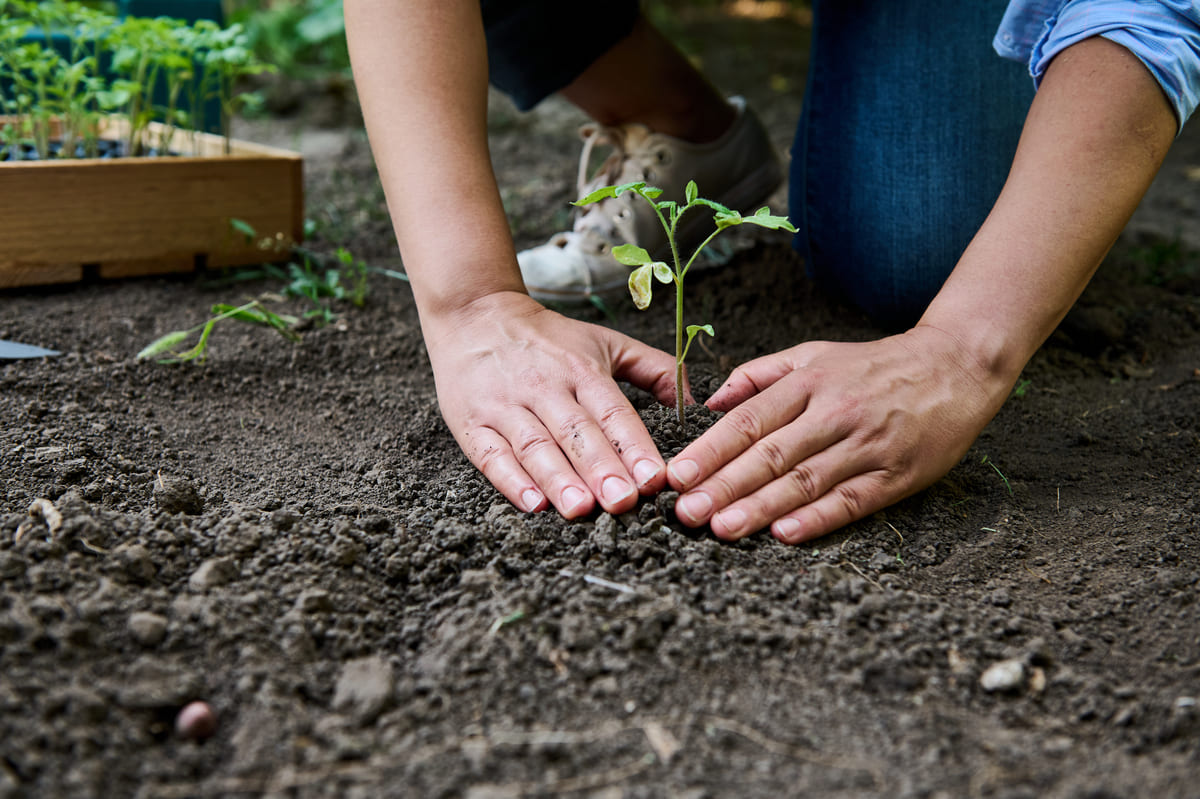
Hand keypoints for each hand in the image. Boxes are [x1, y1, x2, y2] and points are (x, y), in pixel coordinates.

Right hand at [424, 291, 680, 517]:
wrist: (473, 314)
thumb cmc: (547, 339)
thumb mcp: (604, 342)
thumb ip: (654, 369)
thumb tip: (695, 401)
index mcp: (582, 370)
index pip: (613, 412)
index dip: (634, 446)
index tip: (655, 478)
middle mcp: (545, 387)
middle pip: (576, 432)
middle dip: (601, 468)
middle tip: (623, 502)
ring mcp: (505, 405)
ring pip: (536, 446)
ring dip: (559, 479)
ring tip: (581, 509)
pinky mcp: (471, 422)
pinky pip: (491, 454)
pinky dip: (511, 480)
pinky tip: (532, 503)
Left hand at [666, 325, 1011, 542]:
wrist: (956, 366)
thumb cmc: (875, 365)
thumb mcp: (814, 353)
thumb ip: (759, 375)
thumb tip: (709, 402)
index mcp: (809, 383)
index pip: (750, 421)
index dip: (712, 450)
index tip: (679, 475)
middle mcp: (834, 413)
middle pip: (771, 455)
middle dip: (724, 486)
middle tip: (687, 512)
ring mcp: (866, 445)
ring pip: (805, 482)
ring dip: (761, 508)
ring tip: (723, 528)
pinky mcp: (896, 474)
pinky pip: (851, 500)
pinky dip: (818, 518)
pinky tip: (785, 534)